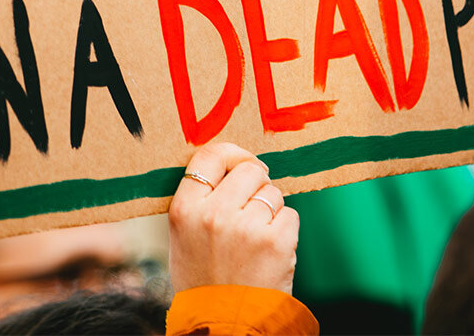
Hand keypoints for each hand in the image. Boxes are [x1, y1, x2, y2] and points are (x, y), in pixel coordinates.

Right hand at [168, 143, 298, 294]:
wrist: (223, 326)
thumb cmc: (204, 281)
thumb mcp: (184, 238)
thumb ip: (201, 200)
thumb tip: (231, 162)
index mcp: (184, 210)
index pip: (209, 156)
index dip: (232, 154)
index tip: (242, 163)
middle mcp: (214, 214)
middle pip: (249, 169)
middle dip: (256, 185)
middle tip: (251, 210)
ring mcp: (246, 227)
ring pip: (272, 192)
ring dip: (270, 210)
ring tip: (255, 240)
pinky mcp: (276, 241)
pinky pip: (290, 214)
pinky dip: (284, 230)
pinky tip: (269, 252)